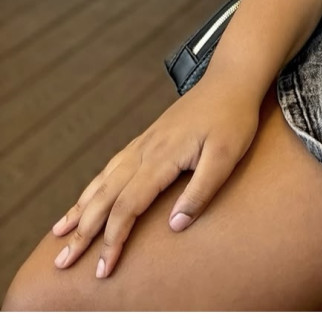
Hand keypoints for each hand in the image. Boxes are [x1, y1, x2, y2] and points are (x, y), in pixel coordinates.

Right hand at [48, 79, 259, 278]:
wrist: (230, 80)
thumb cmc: (233, 119)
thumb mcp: (227, 156)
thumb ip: (201, 191)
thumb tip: (175, 226)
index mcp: (162, 157)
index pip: (128, 206)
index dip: (113, 239)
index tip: (103, 268)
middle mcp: (145, 150)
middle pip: (105, 196)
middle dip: (83, 231)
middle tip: (63, 262)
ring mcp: (144, 143)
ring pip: (103, 180)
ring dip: (80, 208)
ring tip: (60, 233)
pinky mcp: (147, 138)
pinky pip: (112, 166)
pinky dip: (93, 185)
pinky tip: (86, 196)